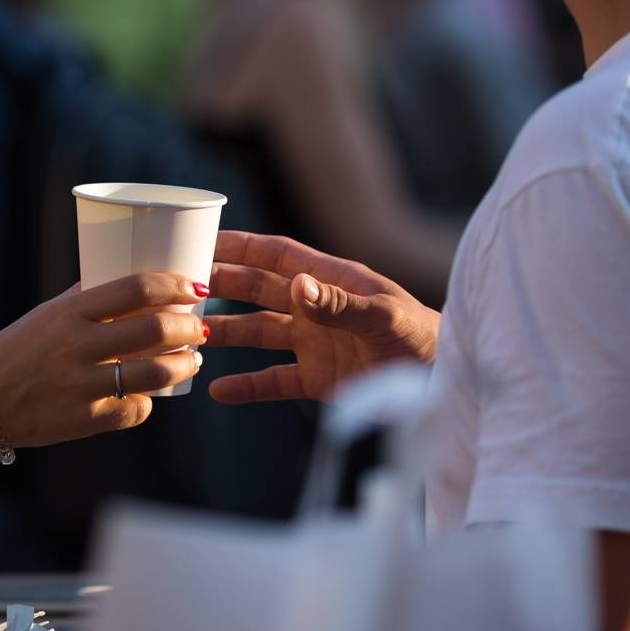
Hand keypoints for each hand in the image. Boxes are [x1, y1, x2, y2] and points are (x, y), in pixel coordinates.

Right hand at [0, 272, 207, 447]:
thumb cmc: (15, 352)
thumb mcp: (44, 315)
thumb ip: (83, 299)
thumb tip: (126, 278)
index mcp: (68, 313)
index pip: (135, 289)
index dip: (173, 286)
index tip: (195, 287)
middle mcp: (77, 346)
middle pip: (154, 330)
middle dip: (190, 328)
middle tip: (200, 328)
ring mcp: (82, 385)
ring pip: (155, 374)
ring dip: (184, 366)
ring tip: (192, 361)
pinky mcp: (86, 420)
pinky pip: (135, 410)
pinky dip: (148, 402)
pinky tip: (150, 395)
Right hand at [206, 230, 439, 403]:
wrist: (448, 386)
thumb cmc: (425, 341)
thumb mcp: (383, 318)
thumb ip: (338, 304)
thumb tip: (296, 284)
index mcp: (331, 279)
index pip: (277, 254)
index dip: (240, 246)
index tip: (202, 239)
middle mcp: (317, 307)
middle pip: (258, 290)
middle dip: (222, 285)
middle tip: (180, 286)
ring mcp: (315, 343)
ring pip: (258, 333)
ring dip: (226, 332)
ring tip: (189, 336)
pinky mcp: (318, 379)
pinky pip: (273, 380)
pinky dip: (247, 385)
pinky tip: (217, 391)